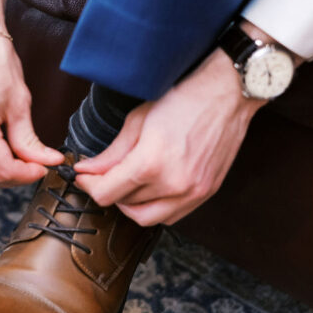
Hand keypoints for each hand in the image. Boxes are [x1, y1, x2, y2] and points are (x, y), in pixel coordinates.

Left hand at [73, 48, 265, 225]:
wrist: (228, 94)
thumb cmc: (184, 98)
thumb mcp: (138, 120)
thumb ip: (111, 153)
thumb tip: (87, 170)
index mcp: (151, 164)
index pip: (106, 194)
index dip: (88, 186)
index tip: (83, 176)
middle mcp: (173, 185)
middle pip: (125, 206)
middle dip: (109, 192)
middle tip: (104, 175)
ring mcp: (193, 193)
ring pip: (148, 218)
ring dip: (131, 205)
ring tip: (127, 183)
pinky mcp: (206, 193)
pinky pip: (172, 216)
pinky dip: (156, 208)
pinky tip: (150, 189)